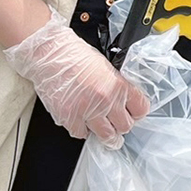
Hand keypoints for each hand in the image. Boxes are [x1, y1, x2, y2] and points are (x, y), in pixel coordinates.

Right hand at [3, 9, 148, 147]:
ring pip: (106, 136)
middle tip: (117, 122)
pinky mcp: (69, 118)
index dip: (137, 112)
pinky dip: (82, 130)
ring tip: (105, 130)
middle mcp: (105, 100)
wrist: (50, 54)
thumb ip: (117, 86)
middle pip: (125, 126)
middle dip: (121, 125)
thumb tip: (124, 101)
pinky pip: (81, 134)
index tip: (133, 113)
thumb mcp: (107, 67)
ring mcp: (87, 111)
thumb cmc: (75, 56)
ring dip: (106, 134)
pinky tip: (82, 122)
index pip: (140, 109)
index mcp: (118, 85)